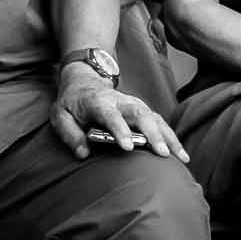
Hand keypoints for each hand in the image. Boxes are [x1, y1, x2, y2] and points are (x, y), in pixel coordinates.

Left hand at [51, 71, 188, 161]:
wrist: (84, 81)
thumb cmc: (72, 103)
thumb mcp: (60, 117)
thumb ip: (70, 135)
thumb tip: (83, 153)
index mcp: (98, 102)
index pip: (111, 116)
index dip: (120, 130)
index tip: (128, 147)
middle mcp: (120, 101)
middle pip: (140, 114)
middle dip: (153, 134)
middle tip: (161, 154)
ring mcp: (134, 104)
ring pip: (155, 118)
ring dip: (169, 137)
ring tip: (181, 158)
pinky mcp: (143, 110)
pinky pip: (160, 122)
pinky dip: (171, 137)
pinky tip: (181, 154)